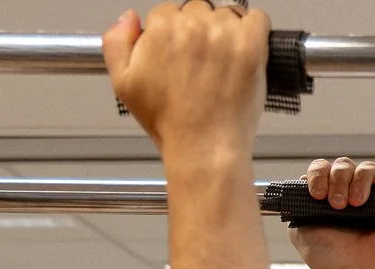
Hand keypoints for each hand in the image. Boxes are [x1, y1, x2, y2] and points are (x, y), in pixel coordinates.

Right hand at [103, 4, 269, 160]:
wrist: (204, 149)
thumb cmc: (170, 123)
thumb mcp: (123, 84)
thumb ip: (116, 44)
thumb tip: (128, 18)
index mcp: (161, 28)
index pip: (169, 11)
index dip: (174, 34)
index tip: (181, 54)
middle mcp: (193, 26)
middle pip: (199, 9)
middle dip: (200, 31)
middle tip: (203, 62)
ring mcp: (224, 34)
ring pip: (227, 14)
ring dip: (227, 32)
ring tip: (224, 64)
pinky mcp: (251, 46)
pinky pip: (258, 19)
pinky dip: (255, 30)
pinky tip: (246, 52)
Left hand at [289, 159, 374, 268]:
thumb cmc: (325, 257)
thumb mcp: (299, 228)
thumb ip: (298, 204)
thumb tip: (302, 181)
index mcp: (325, 195)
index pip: (321, 168)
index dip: (319, 176)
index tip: (318, 195)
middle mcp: (347, 192)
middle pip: (343, 165)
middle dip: (338, 181)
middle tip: (338, 206)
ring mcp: (370, 196)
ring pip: (366, 168)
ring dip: (359, 182)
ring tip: (356, 205)